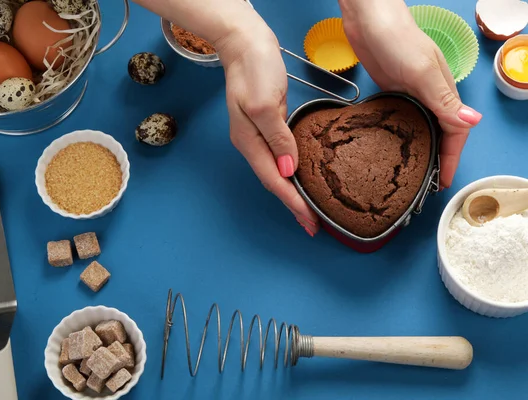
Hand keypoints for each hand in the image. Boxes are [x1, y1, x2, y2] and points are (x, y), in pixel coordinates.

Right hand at [215, 22, 318, 235]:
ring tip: (310, 209)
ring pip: (279, 171)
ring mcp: (260, 134)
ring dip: (294, 192)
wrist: (245, 42)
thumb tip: (290, 170)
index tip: (309, 222)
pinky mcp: (269, 124)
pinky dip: (293, 171)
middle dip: (293, 205)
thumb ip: (278, 139)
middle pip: (275, 182)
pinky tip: (303, 176)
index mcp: (250, 142)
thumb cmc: (254, 69)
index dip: (293, 204)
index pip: (275, 181)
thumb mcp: (266, 104)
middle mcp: (253, 143)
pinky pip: (282, 155)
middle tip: (313, 225)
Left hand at [339, 0, 481, 187]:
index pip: (454, 133)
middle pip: (439, 133)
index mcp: (443, 92)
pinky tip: (391, 145)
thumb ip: (443, 100)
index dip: (450, 159)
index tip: (442, 182)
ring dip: (420, 148)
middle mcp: (429, 95)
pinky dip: (400, 134)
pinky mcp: (392, 89)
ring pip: (420, 127)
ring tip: (411, 173)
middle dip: (437, 159)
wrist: (369, 18)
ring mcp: (410, 92)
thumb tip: (471, 123)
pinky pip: (401, 118)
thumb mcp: (422, 72)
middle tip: (425, 184)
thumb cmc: (397, 39)